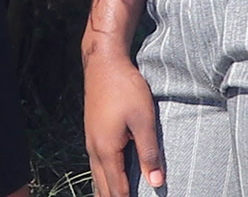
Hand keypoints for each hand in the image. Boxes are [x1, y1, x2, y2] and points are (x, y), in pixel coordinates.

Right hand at [79, 44, 163, 196]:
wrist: (103, 63)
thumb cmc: (125, 89)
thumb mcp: (143, 120)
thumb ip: (149, 153)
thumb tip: (156, 183)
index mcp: (107, 150)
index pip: (116, 189)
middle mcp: (94, 149)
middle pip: (102, 187)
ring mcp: (91, 140)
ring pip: (96, 176)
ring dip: (106, 192)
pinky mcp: (92, 133)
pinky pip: (95, 165)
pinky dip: (102, 178)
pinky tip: (107, 179)